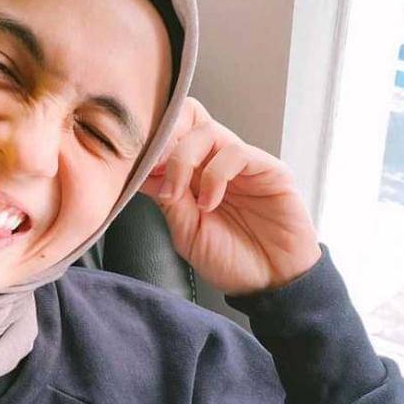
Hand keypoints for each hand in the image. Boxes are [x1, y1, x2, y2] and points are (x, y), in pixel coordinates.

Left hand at [137, 96, 322, 294]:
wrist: (269, 283)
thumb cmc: (231, 260)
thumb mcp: (187, 233)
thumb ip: (169, 200)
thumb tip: (142, 172)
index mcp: (194, 176)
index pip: (171, 138)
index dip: (150, 147)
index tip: (134, 171)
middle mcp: (217, 163)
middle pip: (187, 120)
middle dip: (164, 140)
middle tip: (154, 172)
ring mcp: (243, 164)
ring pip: (207, 132)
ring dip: (183, 161)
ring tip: (179, 197)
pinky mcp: (269, 169)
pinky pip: (236, 152)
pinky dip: (215, 175)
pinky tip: (210, 204)